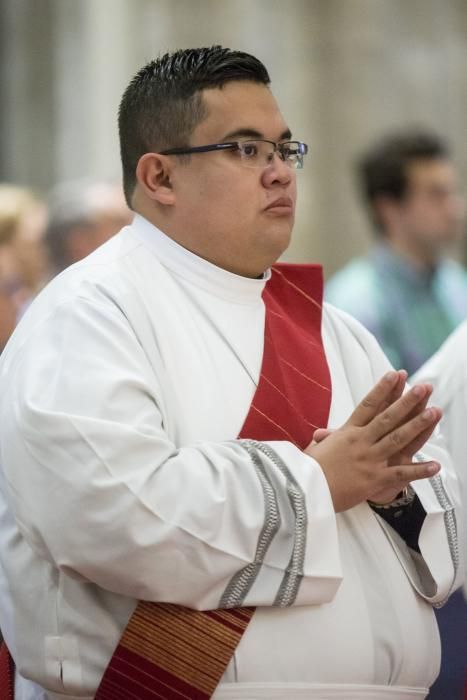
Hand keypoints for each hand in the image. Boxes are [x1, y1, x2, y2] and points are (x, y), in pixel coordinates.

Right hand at [305, 370, 441, 511]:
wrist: (306, 491)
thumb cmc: (308, 470)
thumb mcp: (315, 450)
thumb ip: (324, 440)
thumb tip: (319, 435)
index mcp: (347, 432)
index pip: (368, 405)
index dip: (383, 389)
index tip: (395, 374)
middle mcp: (360, 441)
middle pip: (388, 417)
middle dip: (408, 401)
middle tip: (424, 386)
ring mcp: (369, 459)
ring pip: (398, 438)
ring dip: (418, 425)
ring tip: (435, 412)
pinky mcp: (374, 479)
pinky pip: (401, 474)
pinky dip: (419, 470)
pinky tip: (435, 466)